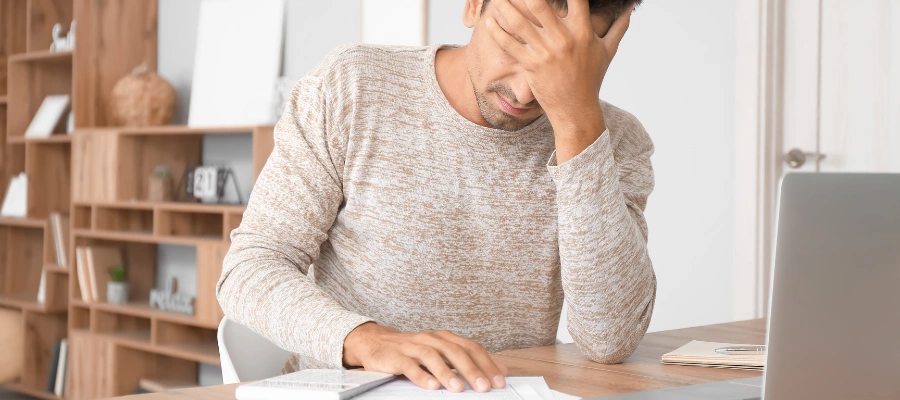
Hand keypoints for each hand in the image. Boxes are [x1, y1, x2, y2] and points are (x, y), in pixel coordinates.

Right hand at [343, 323, 508, 392]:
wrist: (376, 342)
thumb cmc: (413, 351)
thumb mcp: (443, 353)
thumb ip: (469, 361)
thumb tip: (501, 371)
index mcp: (445, 338)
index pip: (471, 348)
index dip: (486, 364)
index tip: (499, 381)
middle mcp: (431, 339)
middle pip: (455, 351)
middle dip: (471, 370)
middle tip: (483, 387)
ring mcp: (413, 346)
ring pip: (433, 356)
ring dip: (447, 373)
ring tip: (458, 389)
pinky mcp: (396, 356)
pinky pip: (409, 366)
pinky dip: (421, 376)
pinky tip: (431, 386)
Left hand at [485, 0, 633, 124]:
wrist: (577, 110)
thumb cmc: (592, 79)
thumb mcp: (608, 52)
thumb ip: (619, 27)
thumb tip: (631, 8)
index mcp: (583, 32)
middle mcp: (564, 39)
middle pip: (540, 4)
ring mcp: (546, 53)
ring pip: (520, 23)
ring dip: (505, 7)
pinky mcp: (531, 65)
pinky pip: (510, 45)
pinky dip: (498, 32)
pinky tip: (489, 22)